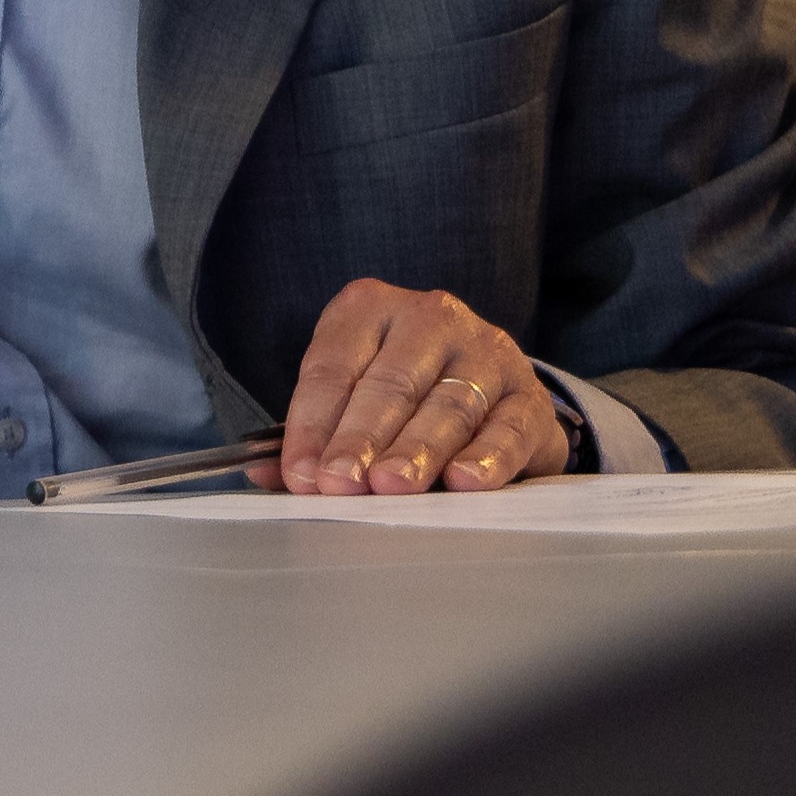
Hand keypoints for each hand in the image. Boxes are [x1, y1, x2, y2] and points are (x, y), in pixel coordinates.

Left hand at [273, 278, 568, 494]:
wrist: (492, 395)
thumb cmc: (404, 399)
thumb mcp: (351, 401)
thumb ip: (311, 437)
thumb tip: (265, 474)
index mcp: (370, 308)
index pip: (332, 366)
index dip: (311, 423)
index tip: (300, 474)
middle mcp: (431, 317)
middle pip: (389, 383)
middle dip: (360, 437)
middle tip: (339, 484)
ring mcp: (486, 351)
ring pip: (448, 405)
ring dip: (416, 449)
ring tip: (391, 486)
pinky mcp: (529, 395)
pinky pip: (508, 427)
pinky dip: (487, 456)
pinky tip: (464, 482)